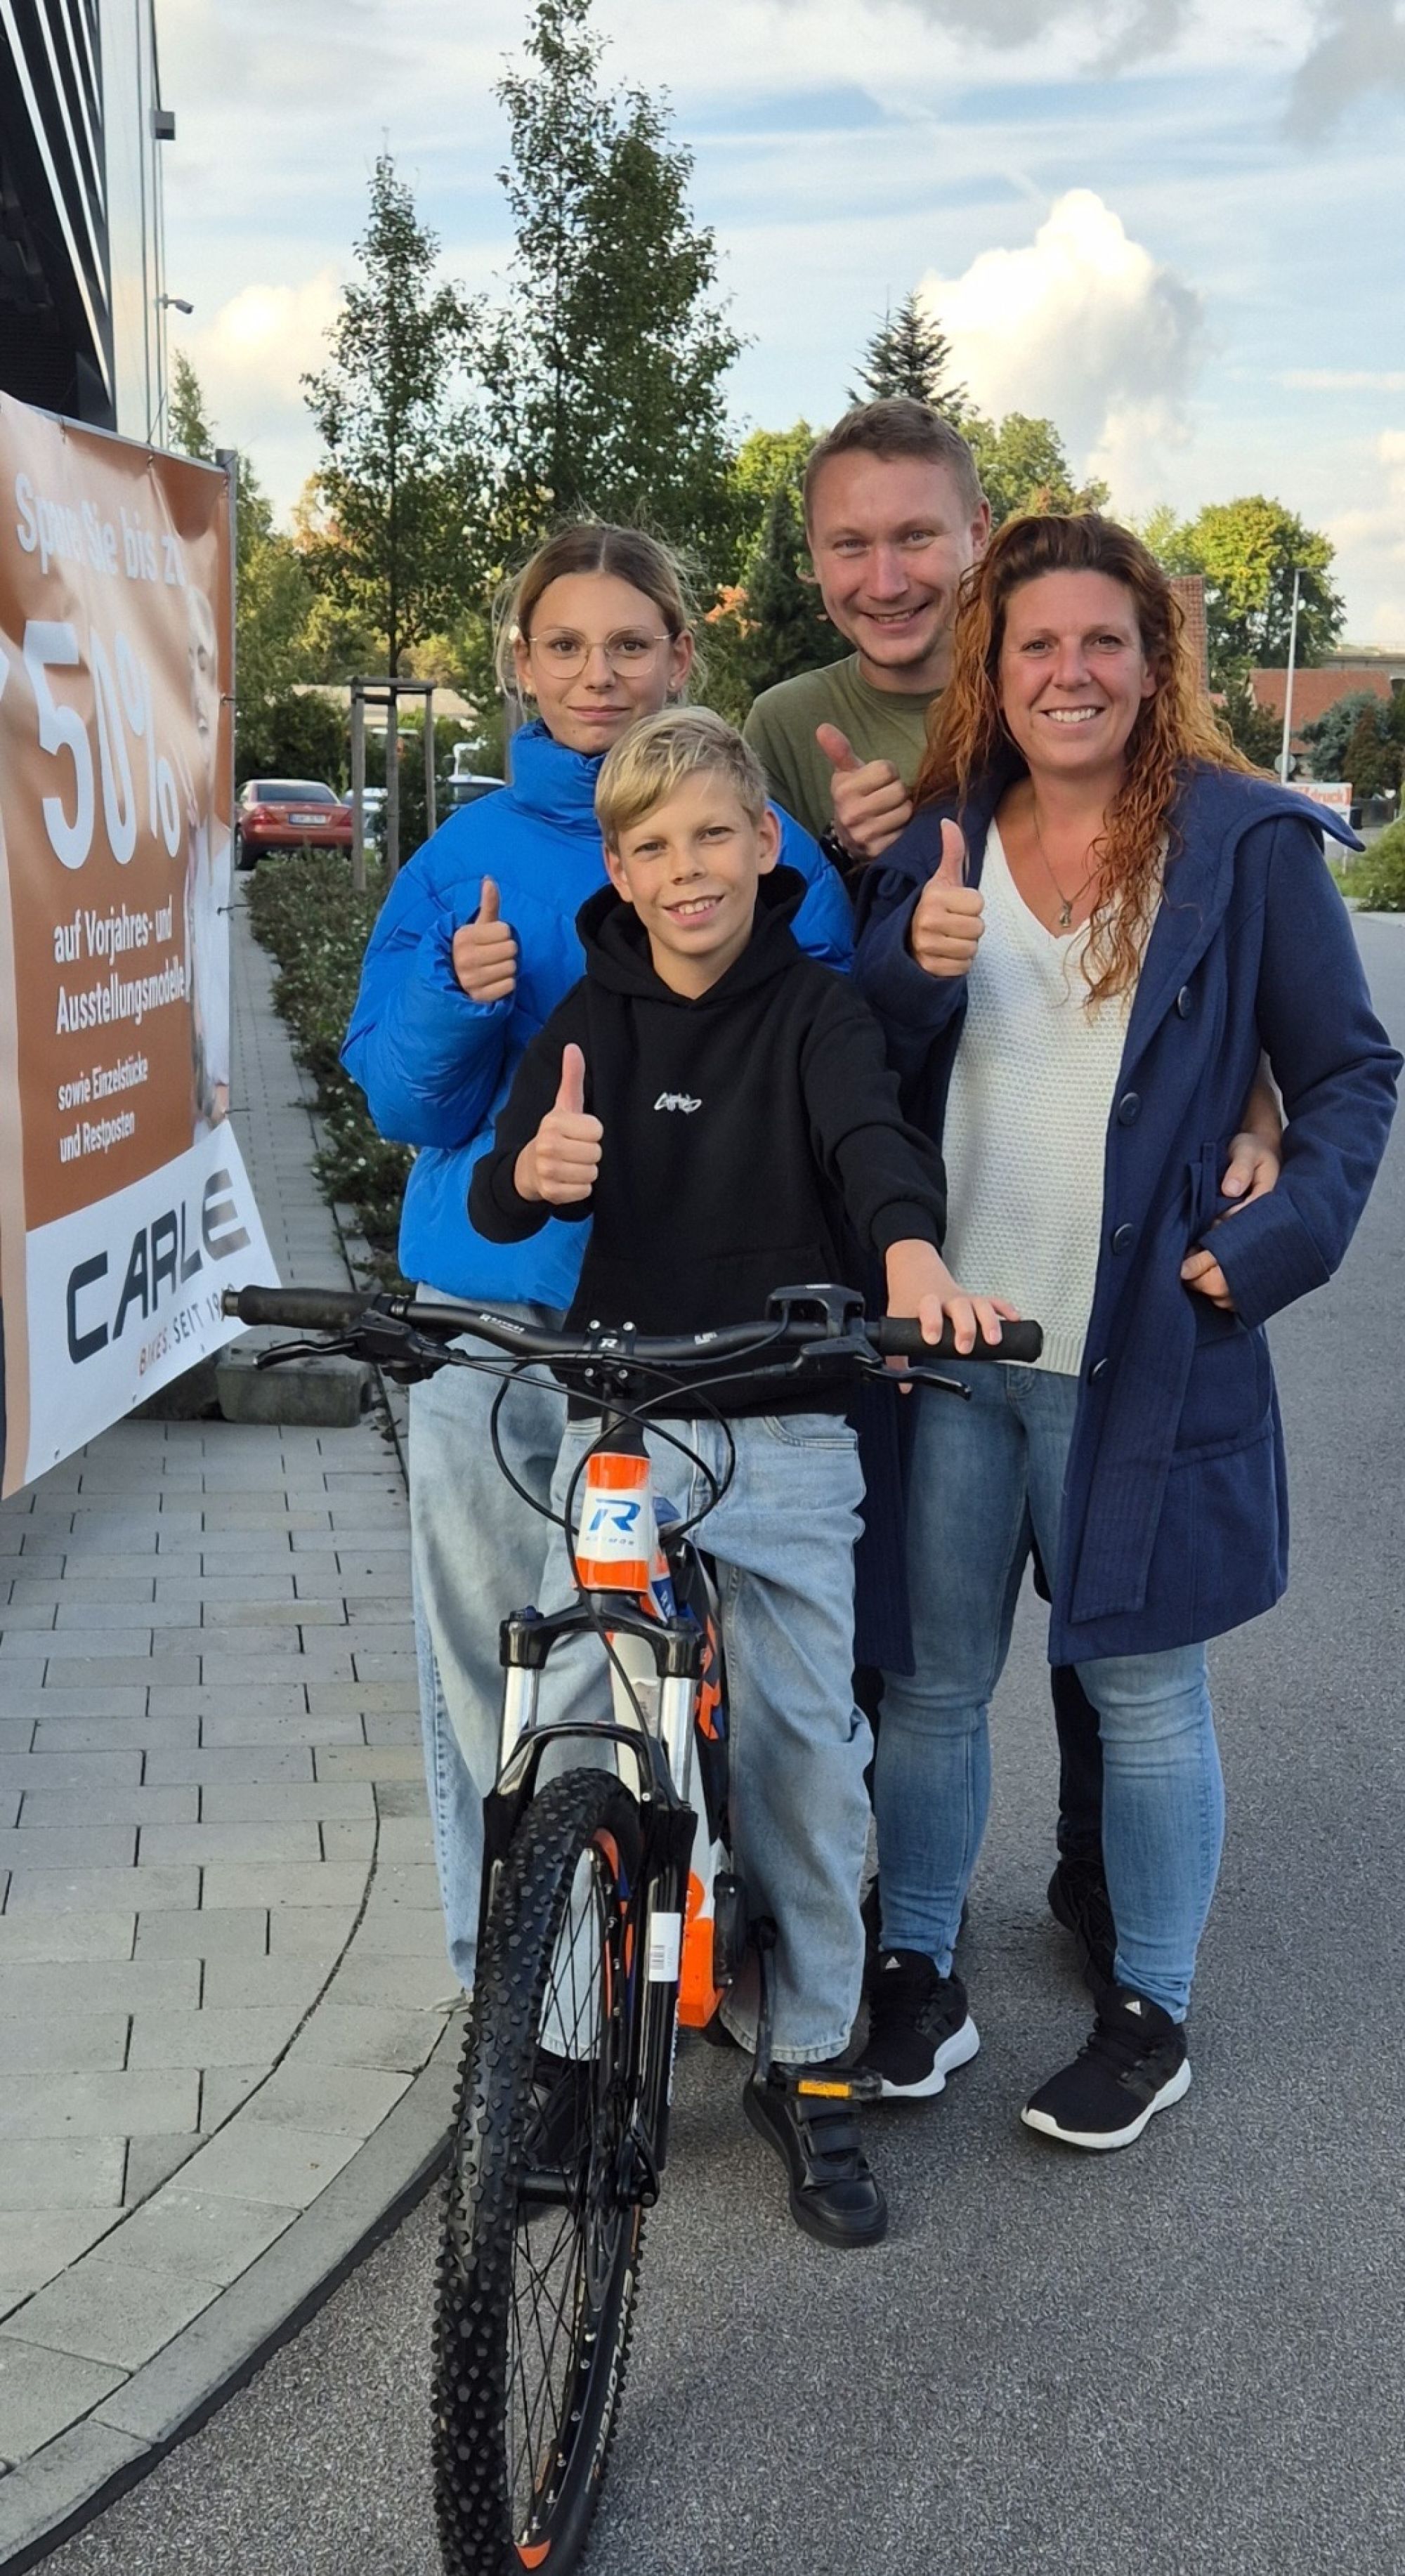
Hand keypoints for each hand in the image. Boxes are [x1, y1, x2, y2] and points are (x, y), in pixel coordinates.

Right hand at [452, 877, 517, 1003]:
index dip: (503, 934)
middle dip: (507, 951)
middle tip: (493, 955)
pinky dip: (506, 984)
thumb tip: (489, 879)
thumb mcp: (479, 925)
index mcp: (463, 937)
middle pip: (511, 949)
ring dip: (507, 968)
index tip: (491, 939)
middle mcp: (464, 958)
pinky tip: (494, 981)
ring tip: (493, 968)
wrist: (456, 980)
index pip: (505, 931)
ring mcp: (470, 979)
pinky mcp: (479, 997)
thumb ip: (488, 903)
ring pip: (512, 967)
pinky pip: (510, 985)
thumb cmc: (474, 948)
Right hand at [515, 1045, 602, 1205]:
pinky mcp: (551, 1193)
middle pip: (596, 1153)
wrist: (529, 1168)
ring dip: (586, 1171)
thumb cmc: (555, 1134)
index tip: (578, 1133)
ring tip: (572, 1164)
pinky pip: (585, 1191)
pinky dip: (581, 1188)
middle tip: (575, 1151)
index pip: (597, 1130)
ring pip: (592, 1173)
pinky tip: (569, 1179)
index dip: (592, 1132)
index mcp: (553, 1123)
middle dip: (590, 1153)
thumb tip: (573, 1047)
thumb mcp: (564, 1105)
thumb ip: (572, 1077)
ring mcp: (548, 1171)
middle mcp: (547, 1146)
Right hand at [816, 723, 912, 860]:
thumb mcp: (845, 772)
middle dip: (897, 791)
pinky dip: (902, 829)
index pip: (886, 770)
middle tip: (886, 797)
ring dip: (903, 810)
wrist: (847, 836)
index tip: (878, 781)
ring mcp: (864, 834)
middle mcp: (851, 812)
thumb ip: (839, 749)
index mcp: (844, 789)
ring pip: (905, 811)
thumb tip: (822, 727)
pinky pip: (904, 832)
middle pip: (899, 790)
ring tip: (890, 812)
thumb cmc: (853, 796)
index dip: (888, 773)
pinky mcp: (877, 850)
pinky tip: (891, 828)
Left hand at [884, 1239, 1019, 1376]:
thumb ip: (899, 1356)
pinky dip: (1006, 1310)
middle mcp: (948, 1300)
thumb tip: (904, 1387)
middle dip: (965, 1328)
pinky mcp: (977, 1300)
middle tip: (964, 1347)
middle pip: (961, 1308)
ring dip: (990, 1322)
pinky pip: (995, 1302)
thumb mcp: (899, 1323)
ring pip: (981, 1305)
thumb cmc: (909, 1302)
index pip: (929, 1308)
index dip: (931, 1322)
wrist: (917, 1273)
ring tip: (994, 1341)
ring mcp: (965, 1299)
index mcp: (927, 1303)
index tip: (931, 1339)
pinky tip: (1015, 1321)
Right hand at [909, 823, 983, 978]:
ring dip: (965, 947)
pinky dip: (958, 964)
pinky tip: (945, 956)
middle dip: (970, 929)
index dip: (972, 906)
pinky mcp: (930, 967)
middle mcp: (927, 920)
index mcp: (933, 896)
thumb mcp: (943, 880)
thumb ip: (952, 852)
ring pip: (972, 949)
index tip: (955, 907)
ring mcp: (927, 946)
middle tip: (953, 926)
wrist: (907, 942)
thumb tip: (949, 821)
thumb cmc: (934, 908)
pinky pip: (962, 967)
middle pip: (978, 928)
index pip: (978, 903)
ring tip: (949, 940)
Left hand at [1179, 1126, 1279, 1309]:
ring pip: (1241, 1285)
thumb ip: (1240, 1167)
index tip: (1186, 1265)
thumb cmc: (1252, 1151)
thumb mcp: (1247, 1150)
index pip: (1238, 1246)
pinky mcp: (1257, 1252)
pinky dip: (1222, 1291)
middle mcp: (1266, 1234)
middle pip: (1238, 1273)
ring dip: (1214, 1287)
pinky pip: (1242, 1286)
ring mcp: (1263, 1246)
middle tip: (1183, 1271)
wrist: (1262, 1152)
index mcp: (1265, 1211)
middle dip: (1208, 1277)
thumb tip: (1230, 1189)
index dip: (1210, 1259)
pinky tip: (1203, 1281)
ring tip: (1191, 1275)